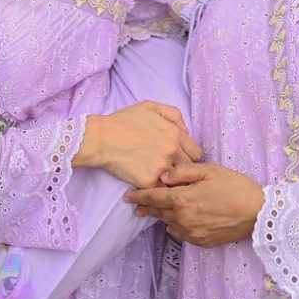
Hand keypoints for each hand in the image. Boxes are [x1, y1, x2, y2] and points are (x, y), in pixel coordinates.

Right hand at [76, 101, 201, 188]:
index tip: (180, 160)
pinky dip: (158, 192)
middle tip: (172, 172)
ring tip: (164, 183)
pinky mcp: (148, 182)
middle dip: (182, 171)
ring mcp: (161, 167)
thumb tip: (186, 131)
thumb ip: (173, 115)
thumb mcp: (150, 106)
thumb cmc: (124, 120)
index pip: (196, 153)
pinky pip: (162, 192)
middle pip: (190, 169)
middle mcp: (171, 151)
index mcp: (174, 134)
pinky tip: (151, 188)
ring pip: (177, 182)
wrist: (102, 138)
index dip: (189, 157)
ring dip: (172, 183)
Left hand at [124, 163, 263, 246]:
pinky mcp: (202, 242)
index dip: (139, 196)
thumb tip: (163, 176)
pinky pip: (182, 234)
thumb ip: (183, 173)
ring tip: (156, 211)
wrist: (257, 212)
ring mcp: (192, 233)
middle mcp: (183, 219)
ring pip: (169, 224)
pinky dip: (176, 226)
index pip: (154, 198)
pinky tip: (177, 220)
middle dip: (147, 208)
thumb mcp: (209, 170)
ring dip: (162, 217)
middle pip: (159, 213)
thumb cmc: (234, 186)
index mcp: (183, 200)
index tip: (127, 196)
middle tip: (136, 205)